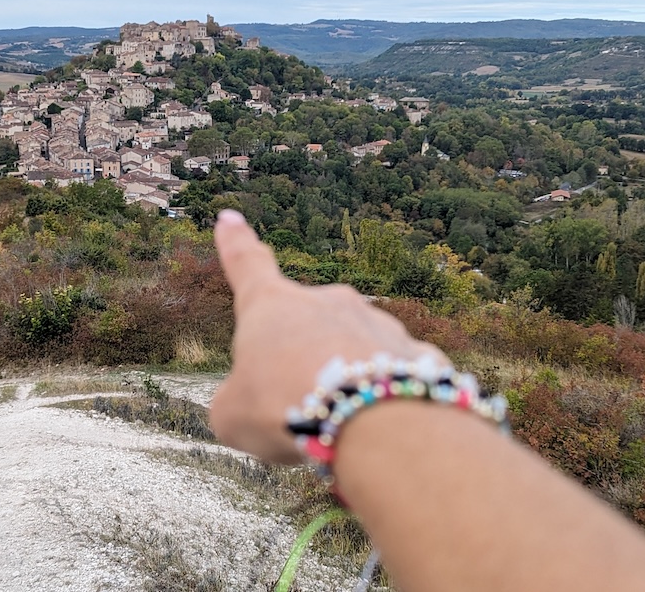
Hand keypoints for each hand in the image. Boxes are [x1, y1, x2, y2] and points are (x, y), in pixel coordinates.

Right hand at [208, 210, 450, 462]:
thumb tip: (249, 403)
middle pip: (304, 326)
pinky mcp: (414, 354)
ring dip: (341, 381)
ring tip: (337, 424)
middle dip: (298, 361)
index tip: (230, 219)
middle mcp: (327, 302)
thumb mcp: (233, 416)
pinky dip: (382, 398)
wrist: (372, 424)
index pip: (248, 265)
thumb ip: (236, 402)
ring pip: (350, 352)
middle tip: (294, 407)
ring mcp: (375, 324)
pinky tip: (379, 426)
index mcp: (273, 306)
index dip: (235, 244)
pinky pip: (390, 376)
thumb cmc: (289, 409)